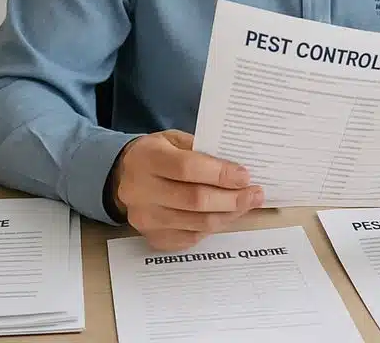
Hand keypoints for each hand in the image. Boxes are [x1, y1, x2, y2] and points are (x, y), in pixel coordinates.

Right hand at [109, 129, 263, 250]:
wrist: (124, 176)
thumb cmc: (158, 154)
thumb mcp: (175, 140)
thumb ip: (202, 151)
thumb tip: (237, 169)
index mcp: (146, 159)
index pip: (187, 168)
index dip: (220, 174)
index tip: (245, 176)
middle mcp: (140, 191)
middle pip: (195, 200)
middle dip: (232, 199)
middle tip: (255, 194)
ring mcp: (145, 219)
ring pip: (197, 223)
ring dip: (228, 215)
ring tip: (247, 204)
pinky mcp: (152, 238)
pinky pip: (191, 237)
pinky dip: (213, 227)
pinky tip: (226, 215)